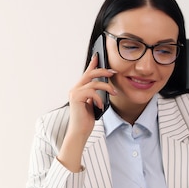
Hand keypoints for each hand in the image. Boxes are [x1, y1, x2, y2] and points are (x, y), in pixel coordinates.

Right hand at [57, 56, 115, 171]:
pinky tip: (100, 105)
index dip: (92, 64)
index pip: (86, 73)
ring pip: (93, 82)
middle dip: (103, 71)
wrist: (79, 132)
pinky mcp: (76, 98)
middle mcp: (75, 89)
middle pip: (90, 74)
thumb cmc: (86, 120)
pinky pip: (91, 92)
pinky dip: (99, 98)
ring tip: (113, 92)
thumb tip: (104, 87)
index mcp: (79, 89)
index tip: (98, 55)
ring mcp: (74, 93)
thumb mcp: (93, 104)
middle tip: (113, 73)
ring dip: (106, 87)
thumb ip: (94, 95)